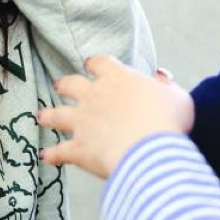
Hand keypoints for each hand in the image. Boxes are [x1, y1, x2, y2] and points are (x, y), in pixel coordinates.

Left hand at [39, 56, 193, 178]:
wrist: (150, 150)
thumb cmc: (168, 121)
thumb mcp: (177, 97)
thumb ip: (167, 85)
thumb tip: (161, 76)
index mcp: (118, 78)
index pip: (100, 63)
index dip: (95, 64)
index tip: (92, 64)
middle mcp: (94, 95)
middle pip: (71, 84)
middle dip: (64, 85)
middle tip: (60, 85)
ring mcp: (83, 122)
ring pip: (57, 115)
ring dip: (48, 116)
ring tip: (41, 116)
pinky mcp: (78, 148)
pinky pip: (59, 151)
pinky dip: (52, 155)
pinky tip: (45, 157)